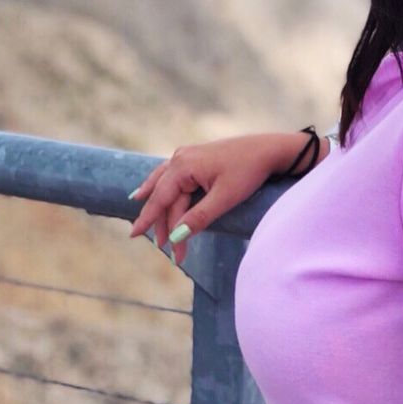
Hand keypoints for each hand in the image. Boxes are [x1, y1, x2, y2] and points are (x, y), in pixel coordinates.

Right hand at [127, 133, 289, 267]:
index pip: (161, 199)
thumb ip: (199, 218)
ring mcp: (186, 155)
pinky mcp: (195, 158)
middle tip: (171, 253)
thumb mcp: (225, 198)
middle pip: (164, 196)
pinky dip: (162, 191)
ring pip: (165, 186)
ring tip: (150, 230)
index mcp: (184, 165)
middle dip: (166, 225)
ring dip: (163, 211)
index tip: (134, 236)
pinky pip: (171, 177)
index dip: (148, 220)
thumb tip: (176, 237)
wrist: (268, 150)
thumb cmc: (248, 171)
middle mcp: (180, 157)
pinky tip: (147, 193)